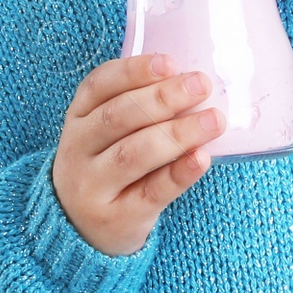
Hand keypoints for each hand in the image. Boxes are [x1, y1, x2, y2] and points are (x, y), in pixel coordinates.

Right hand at [51, 55, 225, 255]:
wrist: (80, 230)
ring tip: (214, 120)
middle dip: (163, 98)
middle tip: (201, 85)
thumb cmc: (108, 165)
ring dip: (177, 134)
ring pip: (134, 154)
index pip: (99, 85)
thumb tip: (194, 80)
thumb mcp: (106, 133)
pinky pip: (150, 193)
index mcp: (79, 117)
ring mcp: (92, 187)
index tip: (171, 62)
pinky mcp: (116, 219)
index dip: (134, 71)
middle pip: (118, 116)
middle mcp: (78, 150)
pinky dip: (178, 174)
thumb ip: (138, 106)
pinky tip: (201, 158)